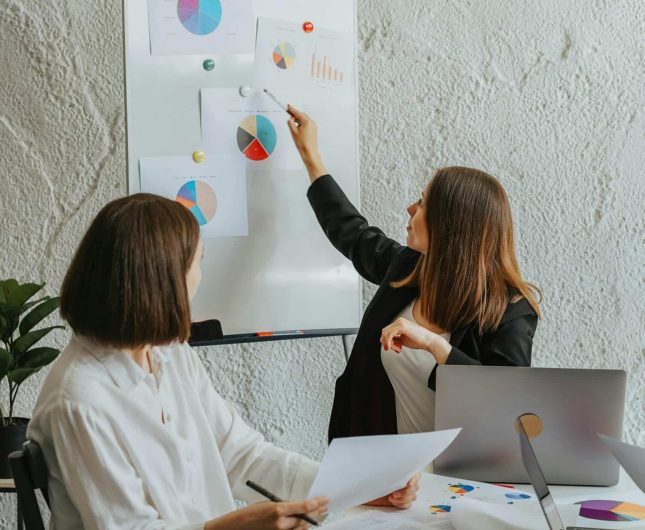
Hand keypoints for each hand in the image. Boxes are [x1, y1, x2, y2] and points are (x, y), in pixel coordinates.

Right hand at [206, 497, 327, 529]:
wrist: (235, 529)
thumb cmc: (248, 515)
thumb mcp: (267, 504)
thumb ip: (284, 506)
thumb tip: (299, 506)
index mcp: (278, 509)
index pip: (304, 506)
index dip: (317, 503)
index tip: (325, 499)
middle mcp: (280, 523)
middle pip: (306, 519)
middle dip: (317, 513)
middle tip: (325, 506)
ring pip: (302, 529)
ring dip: (311, 522)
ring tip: (320, 515)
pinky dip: (301, 529)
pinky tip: (306, 524)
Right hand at [286, 105, 327, 182]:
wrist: (309, 152)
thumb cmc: (303, 144)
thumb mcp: (293, 132)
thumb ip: (291, 123)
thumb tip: (291, 119)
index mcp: (307, 122)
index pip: (298, 113)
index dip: (292, 110)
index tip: (288, 106)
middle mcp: (312, 123)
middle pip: (302, 115)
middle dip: (295, 115)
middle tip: (289, 114)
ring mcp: (314, 127)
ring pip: (305, 120)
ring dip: (299, 120)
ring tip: (293, 125)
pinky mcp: (314, 131)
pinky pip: (307, 124)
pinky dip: (302, 124)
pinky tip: (298, 129)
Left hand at [365, 474, 420, 509]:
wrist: (365, 489)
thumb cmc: (371, 478)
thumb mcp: (380, 471)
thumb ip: (390, 469)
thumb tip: (395, 459)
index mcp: (402, 470)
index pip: (416, 474)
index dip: (415, 479)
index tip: (409, 484)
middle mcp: (405, 479)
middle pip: (415, 487)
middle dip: (405, 492)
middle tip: (394, 493)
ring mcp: (404, 490)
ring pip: (413, 496)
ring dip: (403, 498)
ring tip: (391, 498)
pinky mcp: (402, 500)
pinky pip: (408, 504)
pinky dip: (401, 504)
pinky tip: (393, 502)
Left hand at [380, 318, 451, 364]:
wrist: (428, 341)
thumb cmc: (417, 341)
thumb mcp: (402, 339)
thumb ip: (394, 338)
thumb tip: (384, 341)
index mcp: (399, 322)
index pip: (387, 330)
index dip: (386, 340)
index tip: (391, 347)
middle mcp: (399, 321)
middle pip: (384, 331)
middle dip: (386, 341)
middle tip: (393, 348)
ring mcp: (400, 322)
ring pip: (385, 333)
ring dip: (388, 343)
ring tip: (396, 348)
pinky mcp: (402, 326)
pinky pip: (389, 334)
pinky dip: (388, 342)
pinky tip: (391, 346)